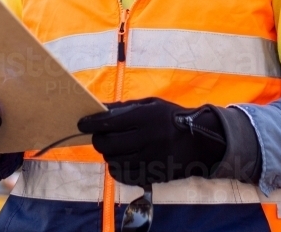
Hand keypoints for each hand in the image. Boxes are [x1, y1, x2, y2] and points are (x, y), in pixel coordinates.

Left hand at [78, 98, 226, 186]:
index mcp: (146, 118)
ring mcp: (149, 159)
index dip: (91, 123)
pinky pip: (123, 176)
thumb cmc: (171, 118)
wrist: (199, 142)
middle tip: (99, 136)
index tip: (81, 123)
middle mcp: (147, 139)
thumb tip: (99, 108)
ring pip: (113, 161)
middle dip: (98, 140)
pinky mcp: (152, 175)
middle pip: (107, 144)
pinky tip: (119, 162)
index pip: (109, 122)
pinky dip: (116, 169)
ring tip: (112, 148)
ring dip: (108, 155)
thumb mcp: (151, 105)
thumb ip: (125, 107)